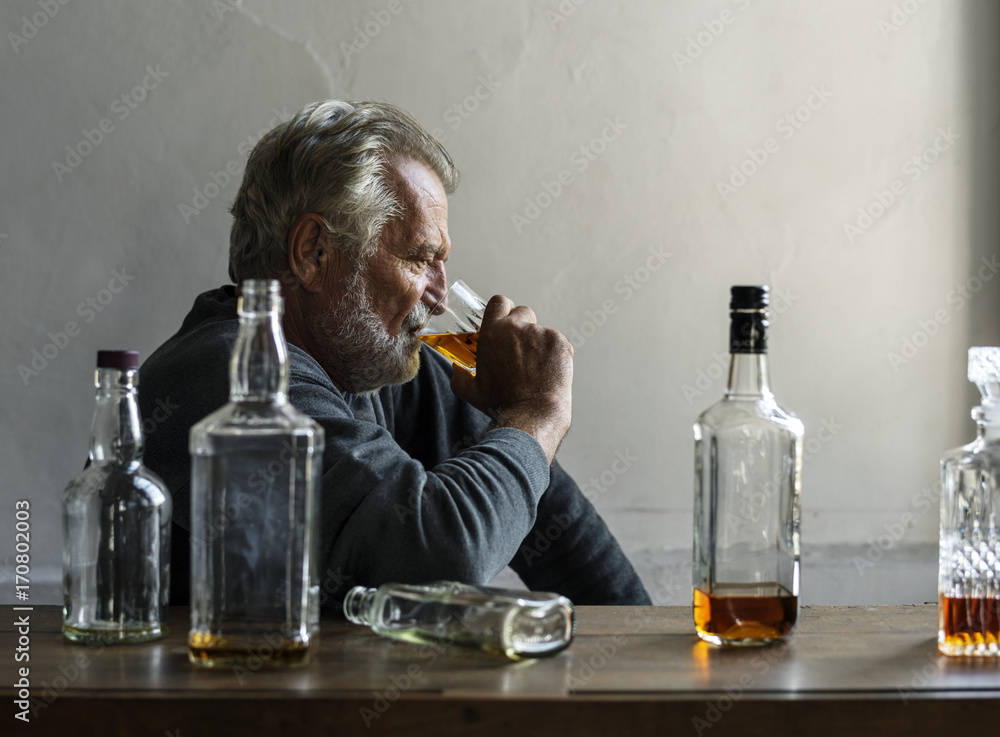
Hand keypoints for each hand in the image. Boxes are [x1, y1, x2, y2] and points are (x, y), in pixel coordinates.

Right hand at [450, 295, 572, 463]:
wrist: (533, 413)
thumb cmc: (502, 403)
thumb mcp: (473, 393)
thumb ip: (459, 378)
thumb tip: (455, 370)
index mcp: (492, 333)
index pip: (499, 302)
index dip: (504, 309)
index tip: (507, 319)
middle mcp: (516, 327)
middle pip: (523, 312)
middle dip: (523, 325)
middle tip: (523, 348)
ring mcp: (540, 333)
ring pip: (540, 330)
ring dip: (538, 343)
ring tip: (536, 367)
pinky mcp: (559, 341)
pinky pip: (556, 341)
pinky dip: (554, 353)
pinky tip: (548, 371)